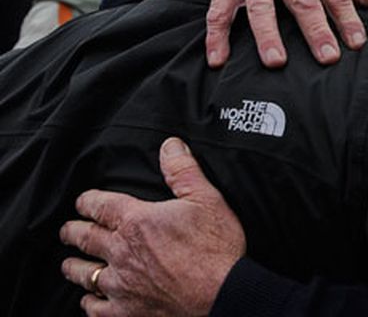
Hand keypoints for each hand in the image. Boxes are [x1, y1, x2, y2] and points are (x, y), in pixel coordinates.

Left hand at [61, 138, 245, 316]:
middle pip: (84, 238)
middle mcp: (121, 252)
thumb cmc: (216, 249)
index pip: (99, 205)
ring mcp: (121, 284)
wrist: (222, 295)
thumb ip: (183, 171)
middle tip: (67, 230)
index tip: (83, 201)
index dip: (87, 201)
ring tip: (70, 264)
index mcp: (137, 221)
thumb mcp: (207, 199)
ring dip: (74, 267)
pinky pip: (94, 308)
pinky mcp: (125, 312)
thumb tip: (170, 145)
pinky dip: (89, 302)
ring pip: (84, 274)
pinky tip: (90, 300)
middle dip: (73, 232)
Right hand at [183, 0, 367, 68]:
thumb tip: (367, 1)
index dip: (347, 17)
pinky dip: (216, 37)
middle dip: (316, 30)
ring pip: (260, 7)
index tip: (357, 44)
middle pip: (302, 0)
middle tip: (329, 58)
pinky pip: (218, 12)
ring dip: (268, 35)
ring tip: (276, 62)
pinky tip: (218, 59)